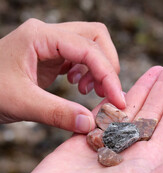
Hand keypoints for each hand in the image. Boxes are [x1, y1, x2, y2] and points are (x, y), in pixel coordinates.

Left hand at [0, 19, 124, 132]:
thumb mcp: (21, 103)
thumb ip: (57, 113)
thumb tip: (90, 123)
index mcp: (39, 37)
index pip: (87, 48)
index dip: (108, 74)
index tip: (117, 99)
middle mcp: (48, 34)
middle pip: (95, 37)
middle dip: (107, 66)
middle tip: (104, 93)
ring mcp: (50, 43)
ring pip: (90, 45)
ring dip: (98, 69)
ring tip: (88, 91)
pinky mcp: (52, 55)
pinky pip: (81, 57)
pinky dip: (88, 72)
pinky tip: (78, 86)